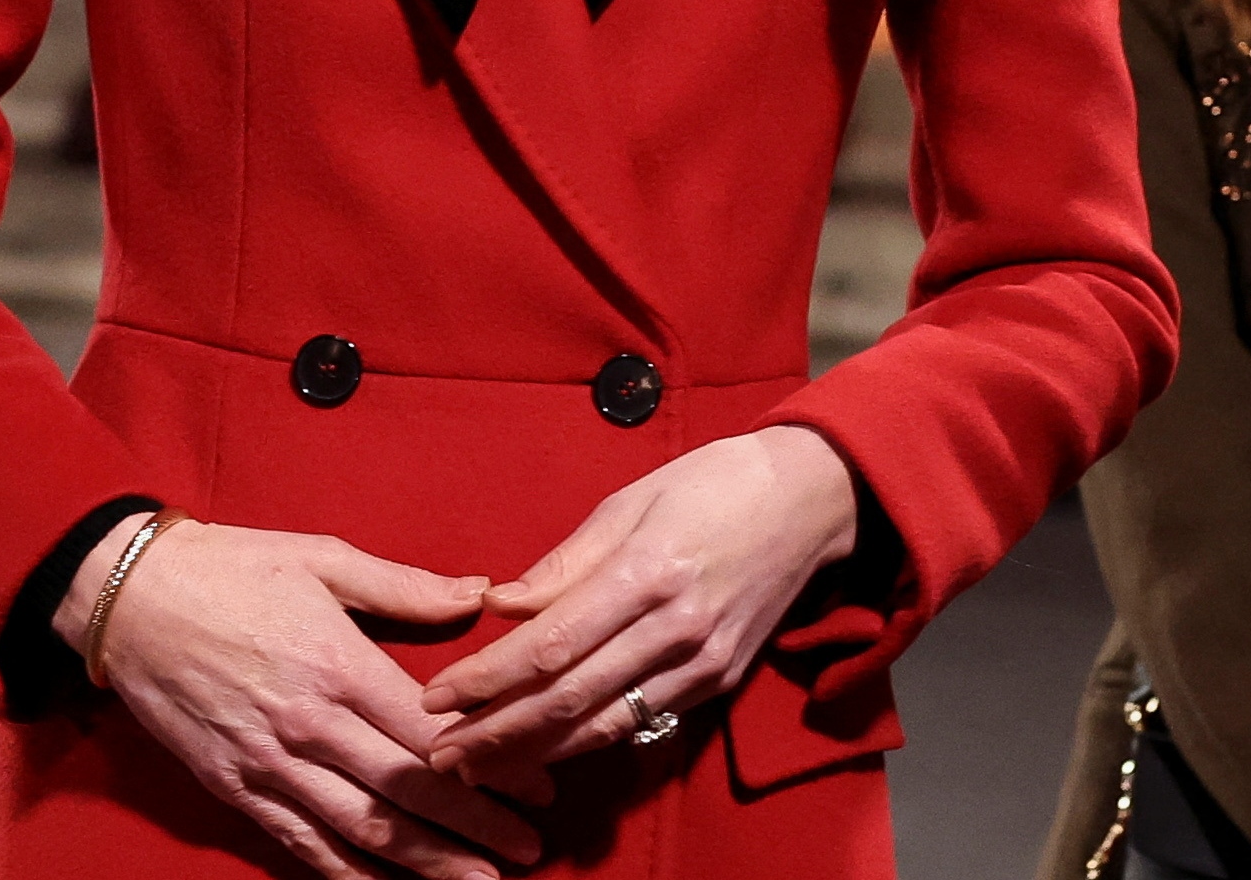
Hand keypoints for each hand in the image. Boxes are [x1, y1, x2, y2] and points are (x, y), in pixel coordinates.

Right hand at [67, 518, 541, 879]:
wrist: (126, 598)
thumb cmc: (232, 568)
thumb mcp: (325, 558)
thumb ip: (407, 587)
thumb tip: (480, 594)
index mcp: (340, 664)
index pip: (432, 735)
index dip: (491, 770)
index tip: (540, 793)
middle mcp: (308, 724)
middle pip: (407, 792)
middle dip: (474, 830)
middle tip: (528, 856)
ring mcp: (267, 763)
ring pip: (358, 829)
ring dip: (422, 862)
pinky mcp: (232, 787)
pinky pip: (296, 842)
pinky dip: (343, 872)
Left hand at [420, 427, 859, 773]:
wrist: (813, 500)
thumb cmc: (714, 484)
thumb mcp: (632, 498)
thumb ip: (565, 563)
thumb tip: (498, 606)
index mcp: (648, 572)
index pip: (550, 645)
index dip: (487, 679)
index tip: (436, 697)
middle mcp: (676, 627)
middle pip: (570, 698)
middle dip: (497, 732)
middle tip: (439, 754)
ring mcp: (702, 662)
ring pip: (605, 725)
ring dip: (535, 752)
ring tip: (478, 765)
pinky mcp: (719, 680)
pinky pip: (643, 721)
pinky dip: (589, 742)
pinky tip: (548, 751)